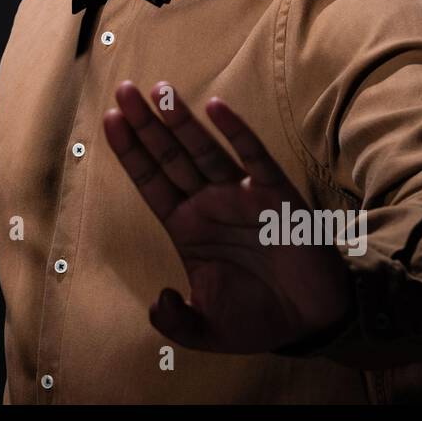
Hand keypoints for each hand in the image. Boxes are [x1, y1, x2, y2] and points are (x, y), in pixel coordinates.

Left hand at [102, 80, 355, 353]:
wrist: (311, 321)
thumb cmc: (257, 319)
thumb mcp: (207, 331)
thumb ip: (177, 322)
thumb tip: (159, 301)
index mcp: (187, 228)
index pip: (151, 182)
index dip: (131, 152)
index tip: (110, 119)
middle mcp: (208, 205)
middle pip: (170, 157)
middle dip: (147, 124)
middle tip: (124, 89)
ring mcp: (240, 195)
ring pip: (204, 150)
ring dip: (183, 121)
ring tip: (160, 91)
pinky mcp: (275, 194)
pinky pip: (253, 157)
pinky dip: (235, 131)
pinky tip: (216, 106)